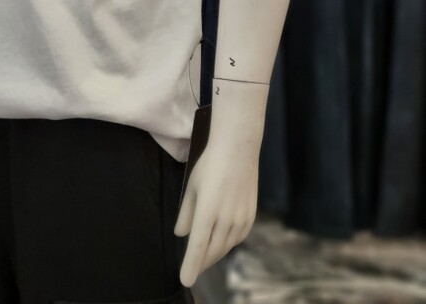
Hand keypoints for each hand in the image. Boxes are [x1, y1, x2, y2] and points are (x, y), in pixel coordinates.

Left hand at [173, 129, 258, 284]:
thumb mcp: (191, 187)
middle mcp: (225, 219)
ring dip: (213, 255)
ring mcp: (240, 219)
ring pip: (225, 247)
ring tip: (203, 259)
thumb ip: (186, 213)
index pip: (197, 247)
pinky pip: (237, 238)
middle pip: (212, 251)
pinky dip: (226, 244)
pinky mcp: (250, 216)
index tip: (185, 280)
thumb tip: (181, 235)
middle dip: (201, 262)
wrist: (238, 150)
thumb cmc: (209, 165)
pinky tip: (220, 244)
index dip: (191, 266)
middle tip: (192, 269)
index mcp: (207, 211)